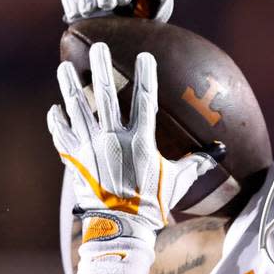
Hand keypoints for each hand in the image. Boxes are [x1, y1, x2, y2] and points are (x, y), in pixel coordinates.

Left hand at [48, 42, 218, 273]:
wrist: (119, 226)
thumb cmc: (152, 204)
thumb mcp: (177, 182)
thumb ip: (196, 163)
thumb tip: (219, 151)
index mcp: (139, 140)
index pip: (145, 101)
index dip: (146, 76)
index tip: (145, 55)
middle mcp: (112, 138)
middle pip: (106, 95)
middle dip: (102, 68)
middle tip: (98, 47)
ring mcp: (90, 148)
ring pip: (77, 110)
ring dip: (70, 87)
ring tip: (64, 67)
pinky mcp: (74, 161)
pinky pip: (62, 136)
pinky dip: (57, 123)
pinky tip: (54, 110)